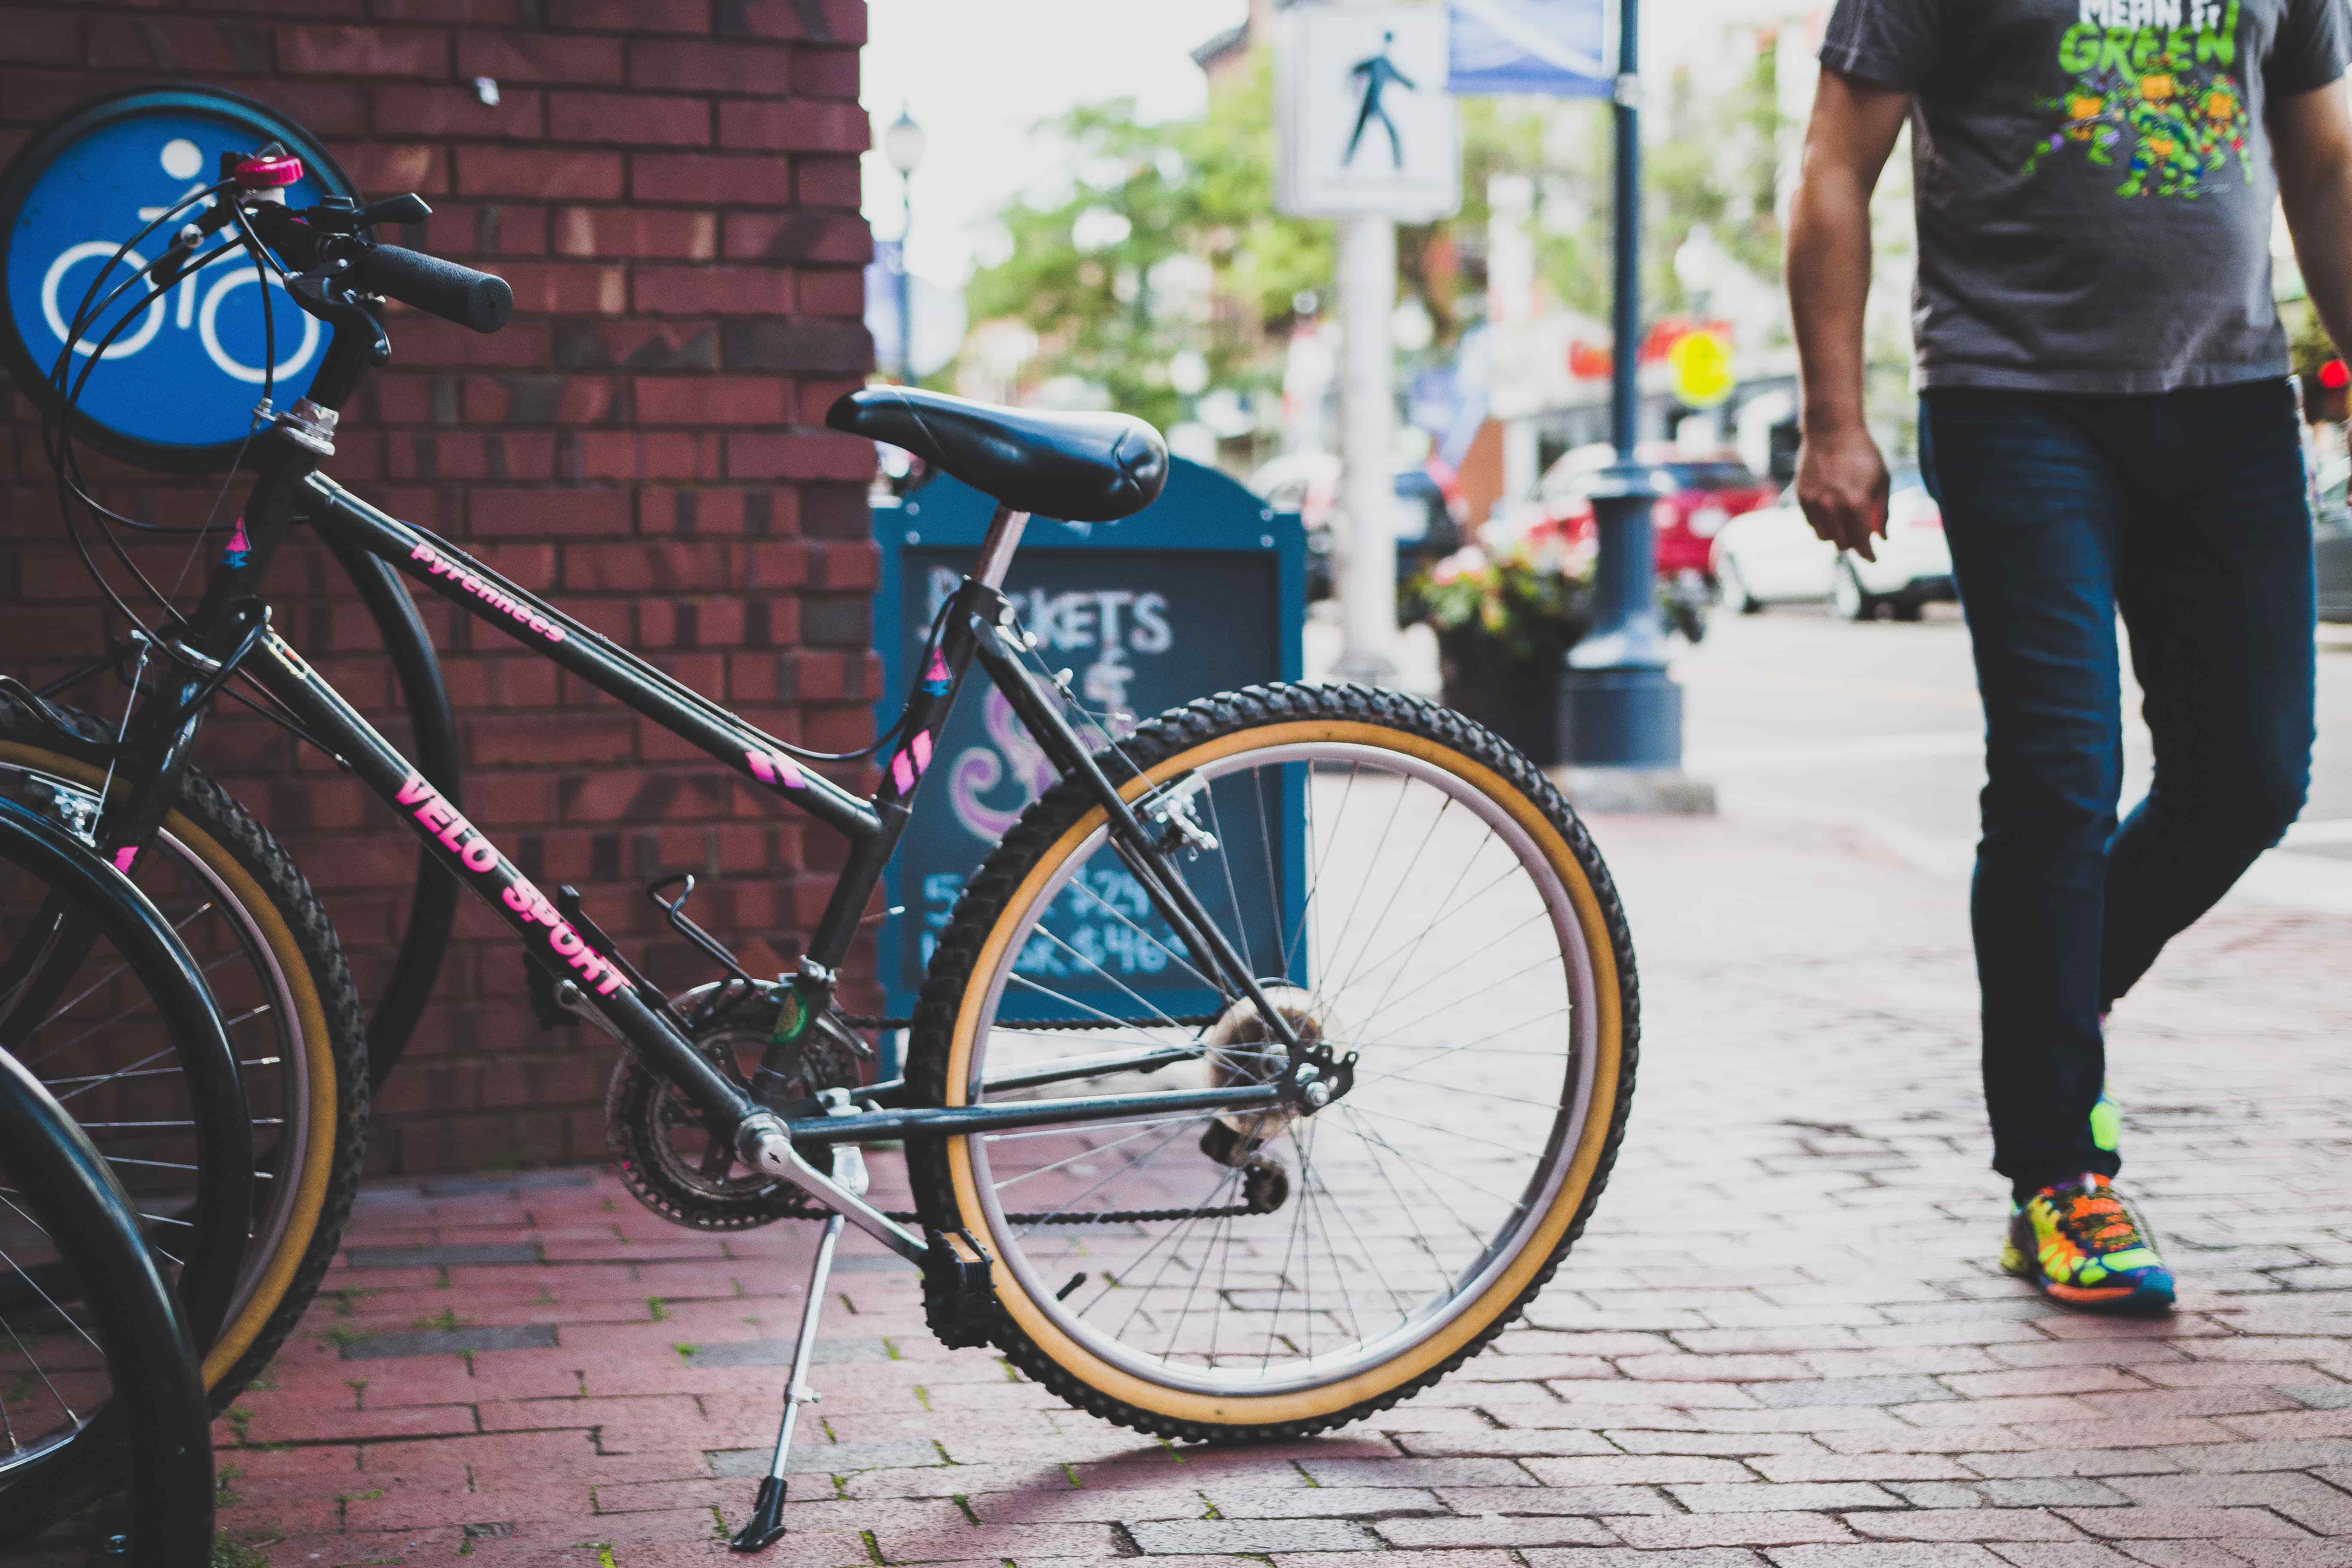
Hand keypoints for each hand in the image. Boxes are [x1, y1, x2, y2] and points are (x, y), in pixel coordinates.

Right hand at [1795, 423, 1889, 563]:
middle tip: (1861, 537)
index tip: (1873, 559)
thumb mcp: (1882, 480)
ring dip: (1837, 536)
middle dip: (1854, 544)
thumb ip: (1882, 512)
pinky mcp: (1802, 498)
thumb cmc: (1862, 454)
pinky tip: (1831, 513)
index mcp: (1856, 503)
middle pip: (1842, 543)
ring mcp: (1814, 503)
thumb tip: (1883, 537)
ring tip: (1845, 524)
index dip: (1868, 554)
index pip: (1862, 541)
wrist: (1831, 431)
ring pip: (1824, 537)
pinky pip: (1812, 524)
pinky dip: (1823, 525)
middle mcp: (1833, 506)